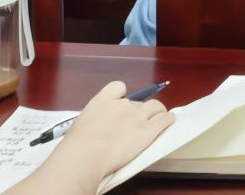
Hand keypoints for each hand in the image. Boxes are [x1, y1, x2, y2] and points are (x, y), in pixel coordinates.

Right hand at [41, 82, 172, 191]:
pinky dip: (168, 119)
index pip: (118, 87)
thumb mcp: (81, 125)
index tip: (120, 105)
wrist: (86, 155)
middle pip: (137, 102)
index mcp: (102, 101)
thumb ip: (94, 120)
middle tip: (133, 125)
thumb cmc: (76, 146)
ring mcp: (138, 116)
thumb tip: (98, 128)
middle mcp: (123, 104)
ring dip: (157, 112)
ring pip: (155, 106)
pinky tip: (168, 122)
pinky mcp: (149, 130)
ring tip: (157, 119)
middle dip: (137, 111)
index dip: (121, 96)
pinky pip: (164, 119)